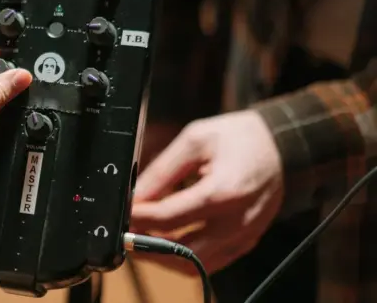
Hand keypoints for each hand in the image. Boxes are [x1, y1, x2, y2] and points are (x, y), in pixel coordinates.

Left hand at [131, 110, 283, 274]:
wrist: (281, 147)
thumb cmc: (240, 139)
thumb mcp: (194, 140)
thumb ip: (162, 171)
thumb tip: (135, 196)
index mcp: (224, 192)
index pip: (168, 217)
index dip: (138, 218)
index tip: (122, 214)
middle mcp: (237, 221)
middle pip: (181, 252)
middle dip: (147, 245)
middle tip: (127, 232)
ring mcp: (244, 236)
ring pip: (194, 265)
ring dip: (163, 257)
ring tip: (144, 238)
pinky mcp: (246, 243)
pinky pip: (210, 263)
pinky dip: (184, 257)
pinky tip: (168, 240)